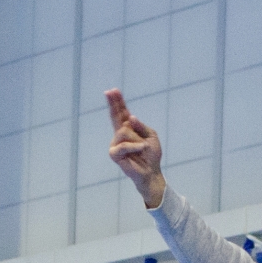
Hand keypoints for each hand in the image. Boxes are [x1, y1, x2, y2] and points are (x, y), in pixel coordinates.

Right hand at [106, 89, 165, 208]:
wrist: (151, 172)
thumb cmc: (151, 155)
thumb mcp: (151, 137)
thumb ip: (141, 126)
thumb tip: (130, 118)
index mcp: (130, 128)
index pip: (122, 112)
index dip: (118, 102)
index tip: (113, 91)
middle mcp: (120, 133)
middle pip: (115, 115)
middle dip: (113, 103)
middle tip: (109, 91)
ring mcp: (116, 143)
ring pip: (124, 131)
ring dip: (137, 140)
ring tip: (143, 148)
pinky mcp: (114, 153)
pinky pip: (124, 145)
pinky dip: (135, 147)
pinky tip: (141, 149)